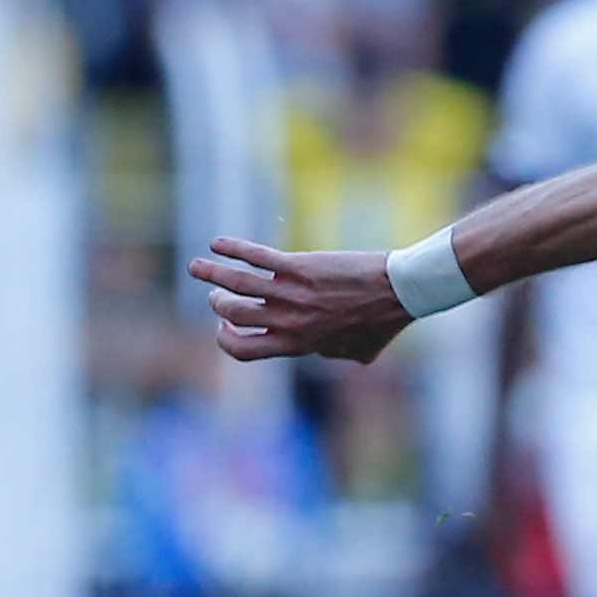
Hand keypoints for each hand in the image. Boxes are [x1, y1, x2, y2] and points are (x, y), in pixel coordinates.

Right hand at [193, 236, 410, 364]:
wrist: (399, 291)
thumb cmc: (382, 323)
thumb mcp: (357, 352)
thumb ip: (331, 353)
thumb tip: (324, 351)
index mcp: (298, 344)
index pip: (243, 350)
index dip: (227, 340)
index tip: (225, 327)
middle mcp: (289, 322)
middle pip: (232, 316)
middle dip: (218, 306)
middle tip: (217, 295)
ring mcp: (292, 294)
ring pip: (235, 285)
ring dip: (210, 275)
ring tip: (196, 267)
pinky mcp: (299, 267)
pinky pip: (255, 257)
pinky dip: (231, 248)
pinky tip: (217, 243)